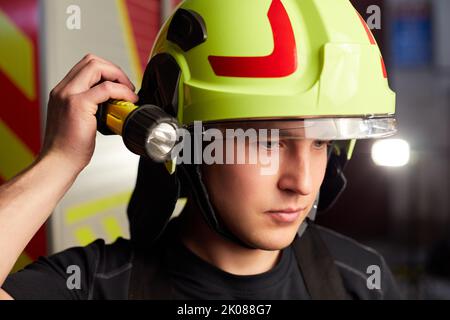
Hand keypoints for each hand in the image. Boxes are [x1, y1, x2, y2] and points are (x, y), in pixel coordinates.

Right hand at [40, 54, 137, 171]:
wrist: (59, 162)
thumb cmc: (70, 148)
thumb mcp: (79, 120)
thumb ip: (91, 108)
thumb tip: (113, 104)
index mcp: (63, 92)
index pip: (86, 66)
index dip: (107, 71)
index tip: (120, 85)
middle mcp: (63, 90)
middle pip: (91, 60)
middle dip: (114, 70)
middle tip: (127, 86)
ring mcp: (69, 95)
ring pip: (97, 67)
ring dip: (119, 76)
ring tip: (128, 92)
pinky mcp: (78, 105)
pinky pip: (106, 88)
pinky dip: (122, 90)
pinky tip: (128, 100)